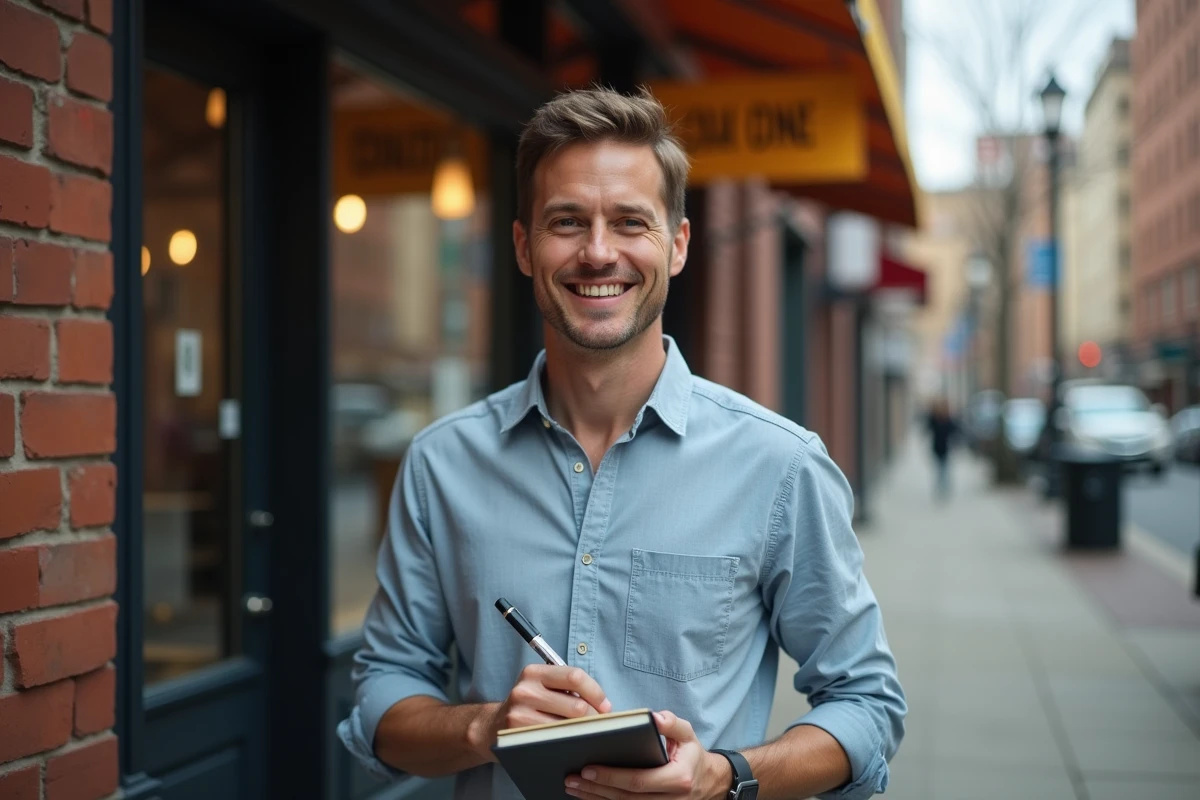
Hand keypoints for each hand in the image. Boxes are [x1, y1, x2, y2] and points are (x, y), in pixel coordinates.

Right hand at [476, 665, 612, 759]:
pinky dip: (568, 743)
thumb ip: (566, 688)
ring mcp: (520, 713)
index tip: (606, 707)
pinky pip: (554, 740)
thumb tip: (603, 705)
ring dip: (584, 733)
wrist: (491, 728)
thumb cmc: (527, 706)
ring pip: (567, 726)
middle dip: (594, 719)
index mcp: (534, 672)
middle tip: (601, 727)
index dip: (596, 693)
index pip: (574, 676)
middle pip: (575, 705)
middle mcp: (525, 689)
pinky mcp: (518, 735)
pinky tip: (573, 744)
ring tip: (590, 736)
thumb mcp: (540, 686)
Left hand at [565, 710, 730, 799]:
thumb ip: (672, 724)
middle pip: (626, 798)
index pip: (638, 780)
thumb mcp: (688, 734)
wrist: (708, 782)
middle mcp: (670, 799)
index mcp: (678, 778)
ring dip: (595, 799)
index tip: (588, 768)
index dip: (611, 777)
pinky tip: (587, 795)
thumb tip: (654, 717)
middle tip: (572, 778)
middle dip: (596, 789)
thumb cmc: (692, 755)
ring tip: (573, 786)